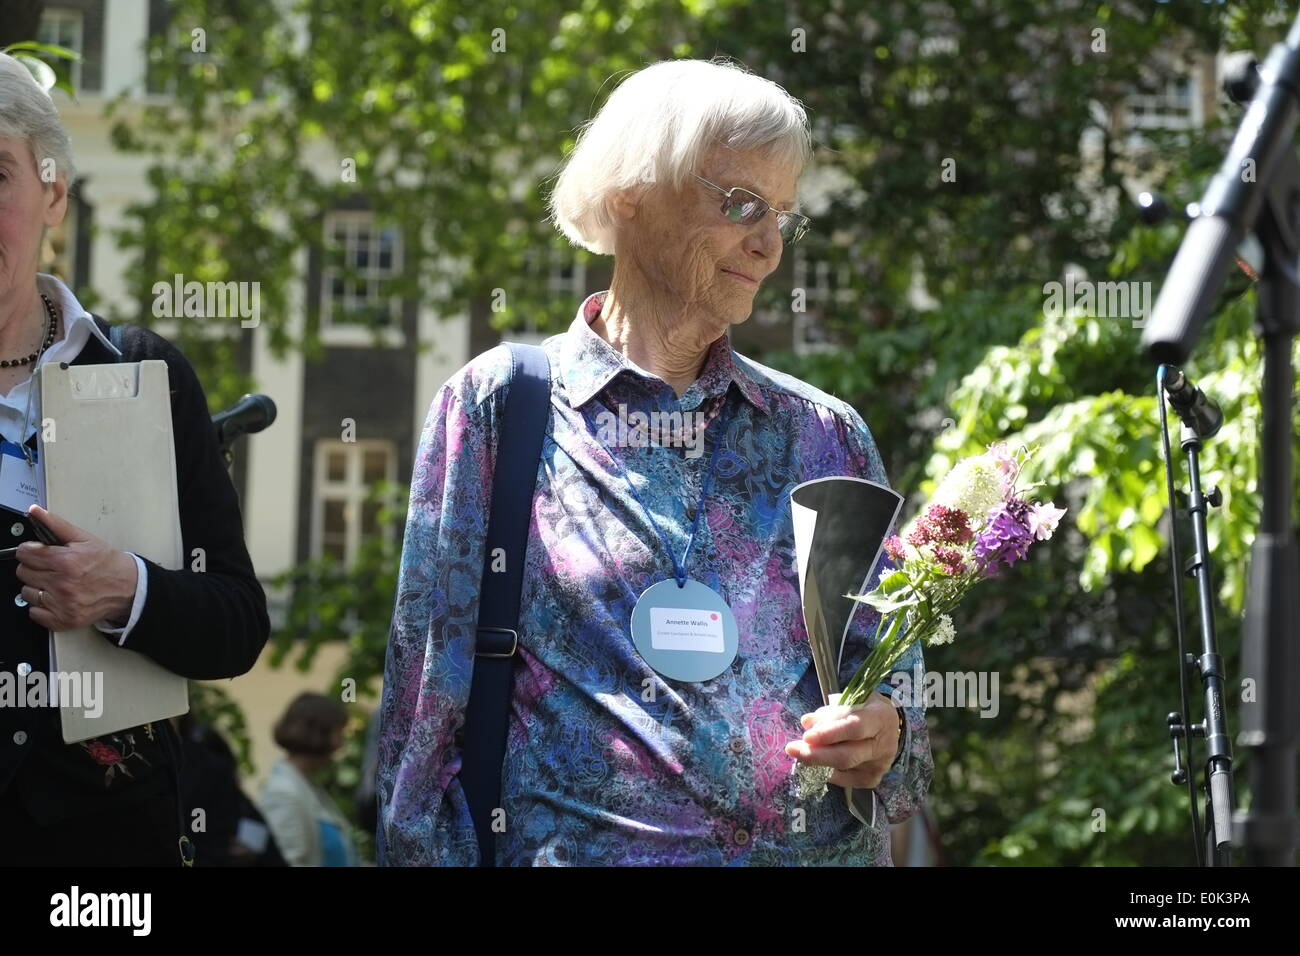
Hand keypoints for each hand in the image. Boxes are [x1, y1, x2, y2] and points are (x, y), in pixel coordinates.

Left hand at [14, 505, 137, 630]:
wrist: (128, 587)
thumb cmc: (107, 563)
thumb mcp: (84, 538)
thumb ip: (56, 525)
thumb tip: (35, 512)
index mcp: (66, 561)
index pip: (24, 554)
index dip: (30, 551)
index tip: (38, 552)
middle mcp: (63, 584)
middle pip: (23, 573)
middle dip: (34, 567)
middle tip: (51, 567)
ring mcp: (63, 604)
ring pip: (26, 593)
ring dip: (37, 587)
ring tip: (54, 583)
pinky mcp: (64, 619)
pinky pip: (35, 613)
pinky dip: (42, 606)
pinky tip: (55, 598)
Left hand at [785, 691, 900, 789]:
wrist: (889, 728)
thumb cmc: (866, 710)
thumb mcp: (851, 700)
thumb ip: (830, 711)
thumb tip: (807, 722)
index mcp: (880, 718)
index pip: (854, 728)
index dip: (829, 734)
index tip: (807, 737)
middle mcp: (883, 745)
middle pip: (847, 755)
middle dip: (816, 754)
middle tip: (792, 749)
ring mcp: (879, 765)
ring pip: (844, 769)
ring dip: (817, 763)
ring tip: (799, 754)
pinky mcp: (872, 779)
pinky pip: (845, 780)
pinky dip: (826, 772)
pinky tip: (814, 765)